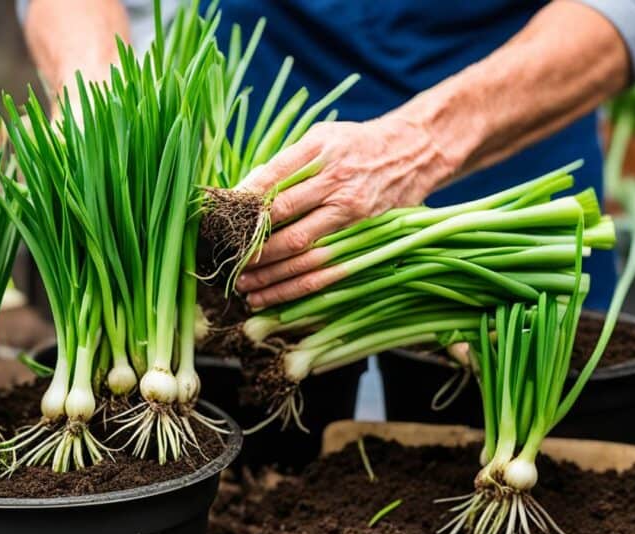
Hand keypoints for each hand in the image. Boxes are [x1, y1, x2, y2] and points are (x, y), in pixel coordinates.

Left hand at [235, 116, 455, 307]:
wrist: (416, 151)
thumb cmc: (357, 143)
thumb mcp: (320, 137)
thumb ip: (284, 163)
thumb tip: (242, 191)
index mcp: (319, 149)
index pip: (272, 176)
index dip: (242, 201)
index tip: (218, 220)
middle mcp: (336, 179)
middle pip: (283, 215)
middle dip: (249, 240)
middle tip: (225, 258)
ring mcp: (352, 209)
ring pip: (301, 246)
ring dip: (267, 270)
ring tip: (242, 284)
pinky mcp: (364, 233)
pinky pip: (325, 266)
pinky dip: (294, 285)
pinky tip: (270, 296)